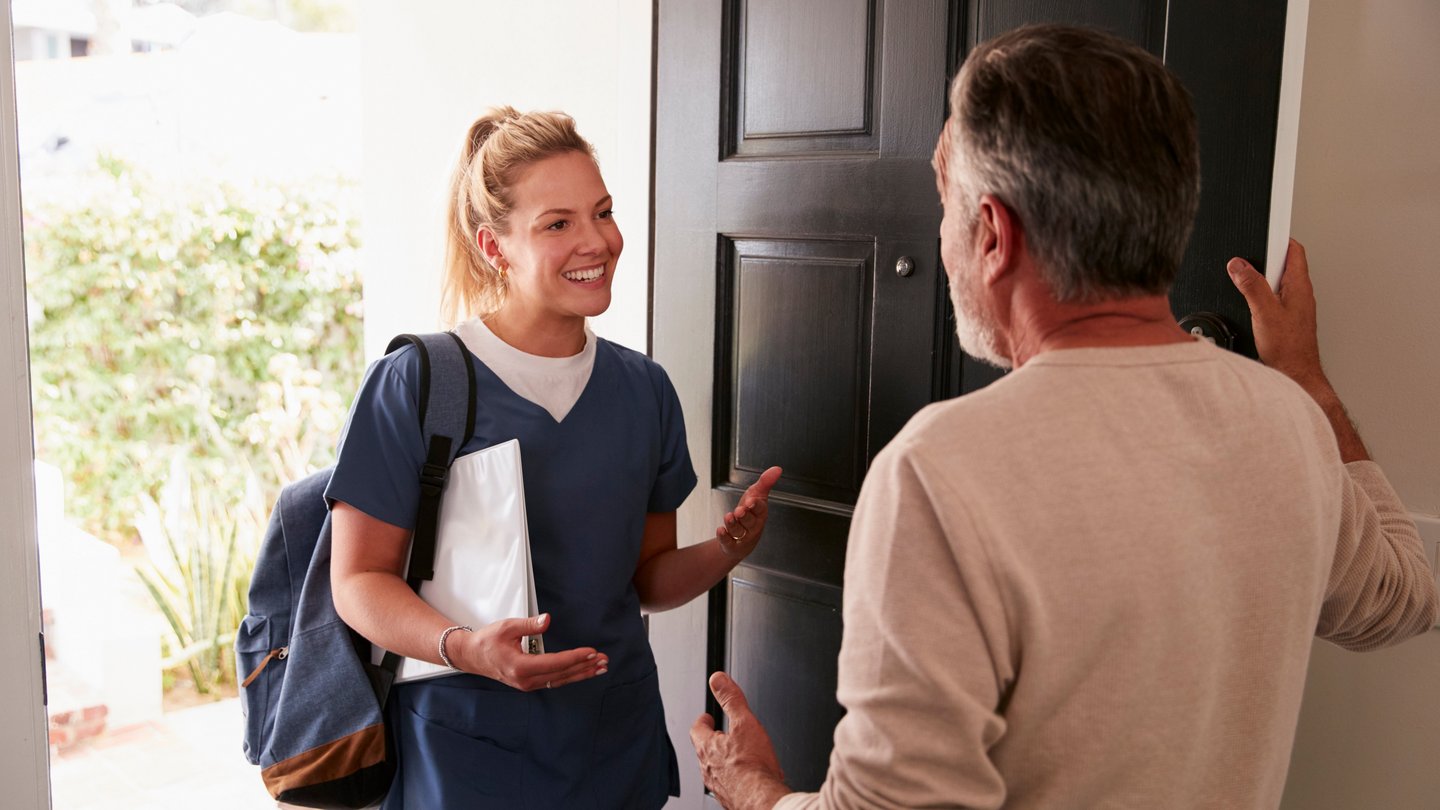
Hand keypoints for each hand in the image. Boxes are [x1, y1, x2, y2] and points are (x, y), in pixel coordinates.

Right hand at [452, 613, 607, 690]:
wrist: (472, 656)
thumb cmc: (487, 641)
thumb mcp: (507, 627)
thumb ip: (529, 624)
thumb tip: (547, 620)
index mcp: (520, 666)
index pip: (555, 663)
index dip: (575, 657)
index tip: (591, 652)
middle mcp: (525, 679)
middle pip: (562, 674)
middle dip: (584, 667)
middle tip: (604, 660)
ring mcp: (528, 684)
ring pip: (560, 680)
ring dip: (581, 673)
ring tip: (600, 667)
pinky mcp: (529, 683)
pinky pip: (554, 680)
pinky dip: (571, 675)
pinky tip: (583, 671)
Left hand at [690, 672, 789, 809]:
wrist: (761, 800)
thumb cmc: (753, 766)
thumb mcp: (744, 722)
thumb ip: (731, 699)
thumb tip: (718, 679)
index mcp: (708, 747)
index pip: (697, 730)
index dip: (703, 722)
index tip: (707, 718)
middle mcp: (708, 768)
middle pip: (704, 750)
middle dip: (713, 741)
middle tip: (721, 735)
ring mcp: (717, 785)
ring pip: (715, 769)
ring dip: (723, 761)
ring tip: (735, 756)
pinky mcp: (730, 798)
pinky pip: (728, 784)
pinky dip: (735, 778)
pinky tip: (747, 777)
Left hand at [716, 466, 781, 560]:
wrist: (741, 539)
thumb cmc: (750, 514)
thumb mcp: (756, 495)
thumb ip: (765, 482)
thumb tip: (777, 469)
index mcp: (760, 513)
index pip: (760, 509)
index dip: (755, 505)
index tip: (750, 501)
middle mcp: (752, 526)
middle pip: (750, 521)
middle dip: (745, 516)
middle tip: (739, 511)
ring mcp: (743, 536)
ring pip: (739, 531)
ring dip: (733, 524)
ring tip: (728, 517)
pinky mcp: (732, 545)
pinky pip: (728, 542)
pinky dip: (724, 537)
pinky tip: (720, 530)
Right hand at [1227, 238, 1328, 392]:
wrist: (1294, 375)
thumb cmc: (1288, 348)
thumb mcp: (1264, 312)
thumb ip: (1251, 286)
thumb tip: (1238, 265)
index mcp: (1299, 286)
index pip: (1294, 249)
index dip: (1279, 236)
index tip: (1266, 229)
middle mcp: (1300, 294)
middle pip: (1284, 263)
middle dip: (1264, 257)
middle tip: (1247, 259)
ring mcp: (1295, 306)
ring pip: (1278, 282)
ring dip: (1261, 278)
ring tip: (1245, 283)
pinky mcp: (1287, 318)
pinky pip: (1274, 298)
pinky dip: (1261, 295)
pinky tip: (1250, 306)